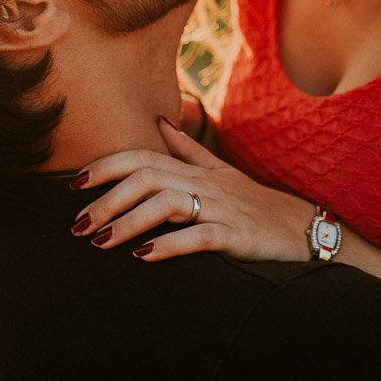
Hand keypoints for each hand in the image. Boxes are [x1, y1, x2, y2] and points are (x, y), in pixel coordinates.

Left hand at [70, 117, 312, 262]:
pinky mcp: (237, 235)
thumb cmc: (259, 205)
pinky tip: (144, 257)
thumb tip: (160, 122)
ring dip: (129, 222)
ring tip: (101, 242)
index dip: (108, 165)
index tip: (74, 183)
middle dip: (108, 198)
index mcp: (197, 170)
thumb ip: (189, 150)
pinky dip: (169, 245)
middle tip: (77, 225)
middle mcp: (206, 183)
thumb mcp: (223, 173)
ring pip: (168, 203)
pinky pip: (199, 236)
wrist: (306, 231)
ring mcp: (223, 208)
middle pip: (148, 177)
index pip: (144, 156)